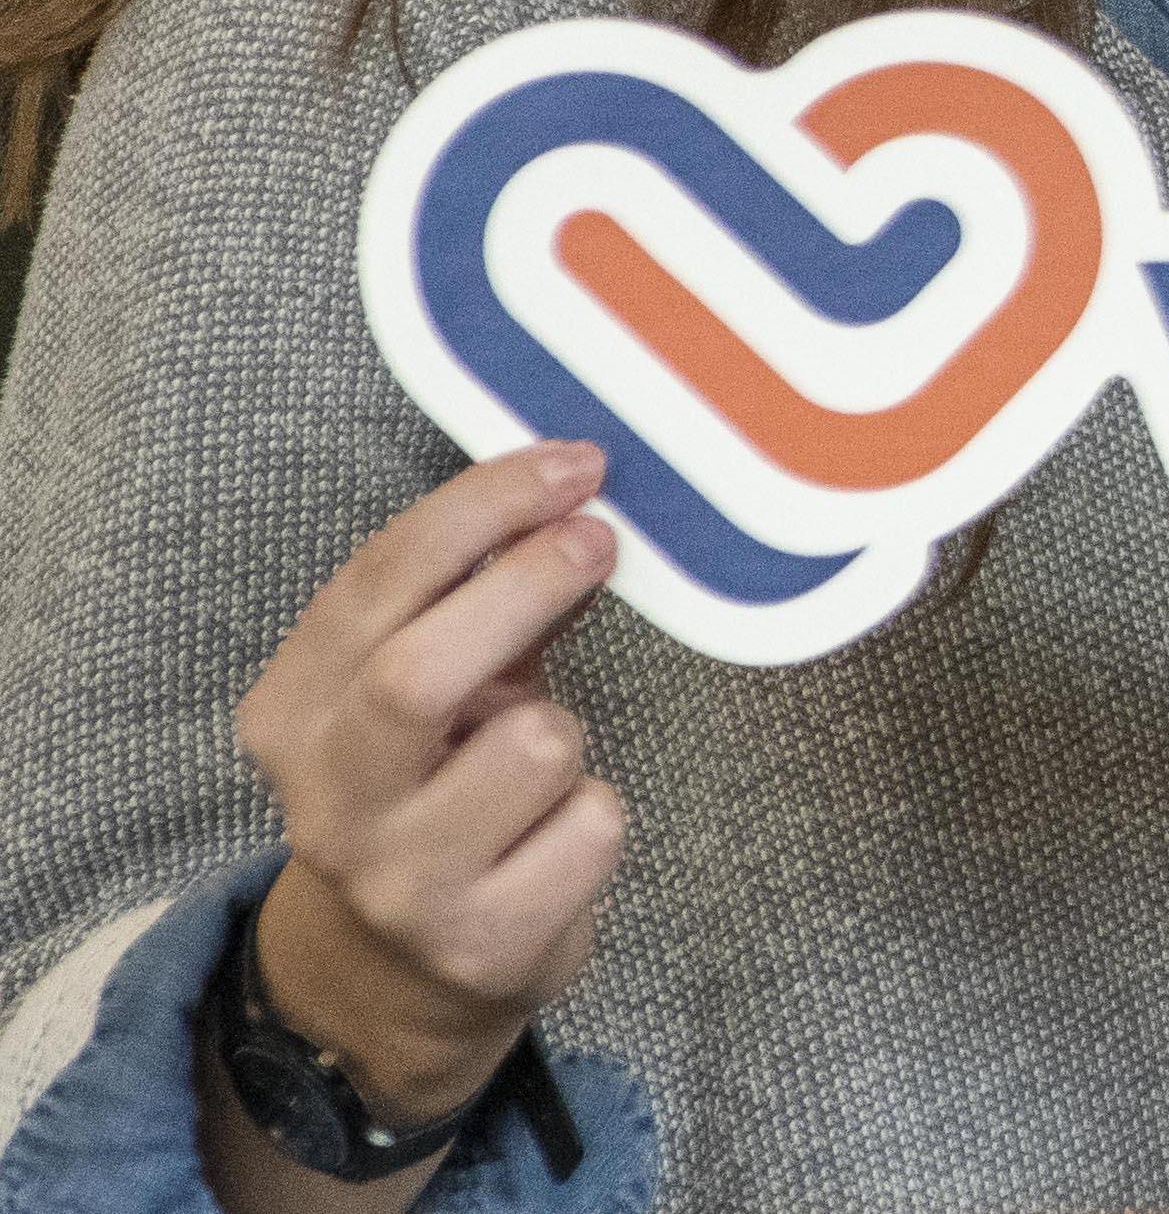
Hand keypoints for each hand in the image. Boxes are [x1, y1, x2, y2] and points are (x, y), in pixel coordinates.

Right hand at [229, 442, 629, 1127]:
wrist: (398, 979)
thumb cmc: (434, 794)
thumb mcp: (435, 693)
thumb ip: (483, 604)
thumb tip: (571, 501)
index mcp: (293, 716)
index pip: (374, 585)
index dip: (482, 508)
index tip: (574, 465)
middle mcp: (327, 801)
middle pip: (418, 672)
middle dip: (524, 586)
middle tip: (599, 537)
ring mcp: (400, 880)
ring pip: (534, 748)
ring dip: (569, 733)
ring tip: (542, 766)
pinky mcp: (481, 942)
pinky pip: (591, 826)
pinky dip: (597, 816)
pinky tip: (555, 840)